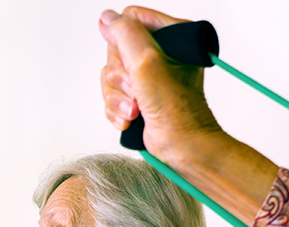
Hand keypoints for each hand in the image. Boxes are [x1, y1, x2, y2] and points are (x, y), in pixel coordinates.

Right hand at [99, 7, 221, 161]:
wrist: (181, 147)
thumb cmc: (177, 111)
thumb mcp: (147, 63)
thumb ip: (126, 34)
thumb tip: (107, 18)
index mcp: (171, 36)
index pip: (130, 20)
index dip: (124, 42)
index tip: (135, 63)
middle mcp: (159, 53)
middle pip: (115, 51)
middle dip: (121, 78)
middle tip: (138, 90)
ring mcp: (147, 76)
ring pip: (110, 76)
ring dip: (118, 98)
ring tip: (137, 108)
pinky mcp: (139, 96)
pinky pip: (111, 96)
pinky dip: (117, 110)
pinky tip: (132, 118)